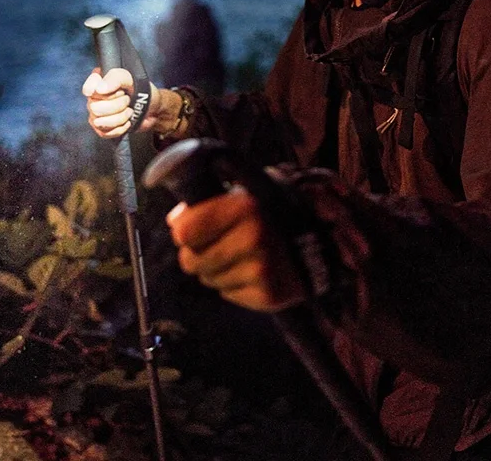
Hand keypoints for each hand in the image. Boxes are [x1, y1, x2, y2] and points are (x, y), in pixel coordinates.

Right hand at [82, 67, 161, 137]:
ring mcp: (96, 114)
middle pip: (95, 108)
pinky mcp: (102, 128)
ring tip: (129, 110)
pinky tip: (127, 121)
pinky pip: (105, 133)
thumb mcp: (132, 78)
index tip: (119, 91)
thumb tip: (99, 89)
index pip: (89, 89)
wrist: (153, 109)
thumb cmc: (142, 91)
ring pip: (99, 122)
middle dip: (118, 105)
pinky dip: (121, 128)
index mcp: (98, 81)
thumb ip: (116, 78)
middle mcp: (93, 98)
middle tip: (128, 100)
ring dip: (120, 117)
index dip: (104, 93)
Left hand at [166, 186, 305, 311]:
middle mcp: (254, 237)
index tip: (193, 229)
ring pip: (207, 279)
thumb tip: (174, 222)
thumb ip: (206, 205)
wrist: (317, 241)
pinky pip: (227, 293)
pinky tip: (251, 270)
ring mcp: (262, 269)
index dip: (184, 232)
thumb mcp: (241, 196)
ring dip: (216, 270)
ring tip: (239, 256)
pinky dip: (233, 284)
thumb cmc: (268, 215)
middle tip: (217, 244)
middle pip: (190, 260)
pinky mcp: (268, 295)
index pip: (184, 232)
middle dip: (196, 254)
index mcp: (244, 207)